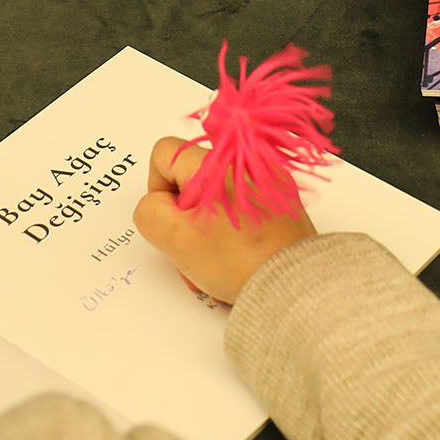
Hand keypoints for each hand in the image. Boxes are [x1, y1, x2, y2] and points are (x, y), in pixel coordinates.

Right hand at [133, 136, 311, 304]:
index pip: (164, 154)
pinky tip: (236, 257)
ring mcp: (267, 181)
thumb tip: (161, 204)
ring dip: (206, 228)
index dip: (158, 189)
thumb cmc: (236, 261)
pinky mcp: (281, 200)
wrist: (290, 284)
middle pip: (190, 179)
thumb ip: (149, 210)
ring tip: (216, 259)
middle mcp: (245, 162)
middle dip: (184, 215)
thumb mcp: (172, 237)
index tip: (174, 220)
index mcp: (216, 162)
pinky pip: (241, 207)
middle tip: (194, 245)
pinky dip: (232, 230)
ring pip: (214, 197)